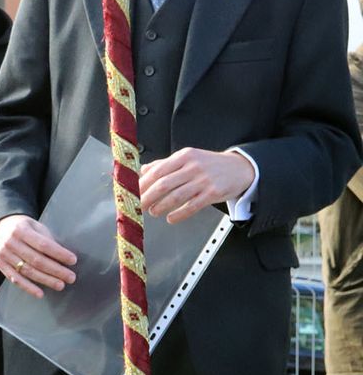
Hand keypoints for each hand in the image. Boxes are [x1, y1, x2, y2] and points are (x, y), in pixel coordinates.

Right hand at [0, 214, 77, 298]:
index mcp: (21, 230)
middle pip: (36, 260)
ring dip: (46, 280)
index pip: (43, 244)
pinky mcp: (1, 265)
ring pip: (28, 271)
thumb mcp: (35, 226)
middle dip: (56, 270)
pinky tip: (40, 293)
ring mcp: (4, 255)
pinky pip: (15, 278)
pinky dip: (28, 287)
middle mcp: (11, 242)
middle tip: (70, 277)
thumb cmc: (23, 228)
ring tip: (60, 285)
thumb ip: (47, 239)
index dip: (59, 253)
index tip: (73, 260)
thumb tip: (64, 258)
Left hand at [139, 148, 253, 223]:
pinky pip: (192, 206)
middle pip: (164, 184)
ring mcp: (203, 180)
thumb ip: (165, 164)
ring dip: (161, 206)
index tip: (133, 192)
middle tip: (138, 205)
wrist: (241, 168)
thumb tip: (142, 170)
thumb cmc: (210, 164)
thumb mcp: (188, 158)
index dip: (142, 183)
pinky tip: (171, 218)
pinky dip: (179, 214)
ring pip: (176, 196)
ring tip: (153, 211)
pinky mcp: (213, 193)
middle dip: (147, 197)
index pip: (157, 171)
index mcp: (184, 156)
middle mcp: (193, 167)